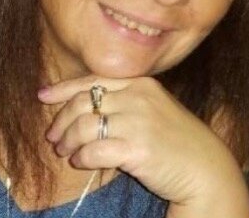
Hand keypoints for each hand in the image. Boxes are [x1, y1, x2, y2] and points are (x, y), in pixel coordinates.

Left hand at [37, 74, 248, 211]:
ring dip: (68, 141)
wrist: (206, 167)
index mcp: (139, 83)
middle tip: (53, 137)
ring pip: (84, 126)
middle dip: (61, 120)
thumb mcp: (151, 107)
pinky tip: (81, 162)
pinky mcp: (138, 148)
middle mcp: (137, 96)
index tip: (43, 96)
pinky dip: (82, 157)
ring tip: (65, 152)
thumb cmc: (174, 138)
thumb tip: (80, 107)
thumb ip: (121, 100)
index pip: (92, 81)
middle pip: (83, 102)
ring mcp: (139, 121)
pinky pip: (95, 150)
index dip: (63, 89)